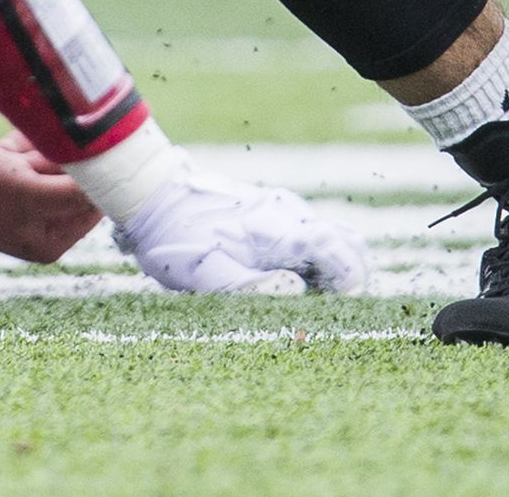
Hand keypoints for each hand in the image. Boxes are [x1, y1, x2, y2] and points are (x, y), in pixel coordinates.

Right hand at [0, 135, 102, 265]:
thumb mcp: (29, 191)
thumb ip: (72, 193)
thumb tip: (110, 186)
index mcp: (51, 241)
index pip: (94, 203)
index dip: (87, 175)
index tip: (69, 156)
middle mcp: (42, 226)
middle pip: (72, 180)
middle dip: (50, 161)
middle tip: (24, 165)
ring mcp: (26, 204)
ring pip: (50, 161)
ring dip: (32, 150)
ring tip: (6, 158)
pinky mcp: (11, 184)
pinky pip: (30, 155)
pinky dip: (19, 147)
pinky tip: (1, 151)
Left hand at [113, 168, 369, 295]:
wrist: (154, 194)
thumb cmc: (177, 238)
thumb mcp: (203, 272)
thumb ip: (248, 287)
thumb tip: (296, 293)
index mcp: (275, 228)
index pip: (333, 246)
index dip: (350, 275)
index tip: (349, 303)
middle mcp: (287, 214)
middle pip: (345, 242)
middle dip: (354, 278)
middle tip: (339, 314)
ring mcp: (284, 211)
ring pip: (333, 239)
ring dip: (337, 272)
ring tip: (317, 307)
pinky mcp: (277, 215)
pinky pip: (315, 237)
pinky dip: (321, 263)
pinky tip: (299, 288)